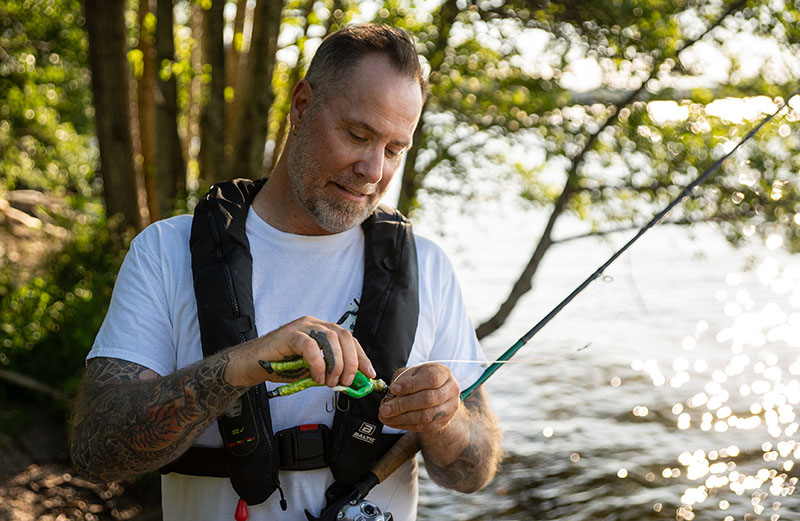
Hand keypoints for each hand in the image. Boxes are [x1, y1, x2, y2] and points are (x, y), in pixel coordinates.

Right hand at [229, 316, 374, 388]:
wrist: (251, 365)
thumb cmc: (280, 366)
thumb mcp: (312, 370)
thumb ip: (330, 371)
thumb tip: (351, 381)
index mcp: (322, 330)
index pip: (349, 339)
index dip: (361, 357)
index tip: (369, 374)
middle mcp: (314, 324)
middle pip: (344, 336)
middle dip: (351, 361)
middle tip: (346, 382)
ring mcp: (302, 327)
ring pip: (330, 339)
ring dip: (336, 364)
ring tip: (330, 382)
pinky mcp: (289, 334)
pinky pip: (310, 346)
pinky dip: (317, 363)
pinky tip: (316, 377)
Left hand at [378, 364, 460, 431]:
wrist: (438, 394)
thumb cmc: (422, 380)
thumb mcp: (413, 373)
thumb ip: (402, 379)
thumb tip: (392, 393)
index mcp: (443, 373)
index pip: (430, 379)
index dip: (411, 385)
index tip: (393, 389)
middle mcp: (450, 390)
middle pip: (428, 399)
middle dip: (403, 405)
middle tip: (384, 408)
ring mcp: (449, 408)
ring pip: (426, 416)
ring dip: (402, 418)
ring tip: (385, 416)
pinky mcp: (443, 422)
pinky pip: (423, 427)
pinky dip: (405, 425)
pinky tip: (393, 421)